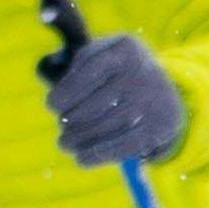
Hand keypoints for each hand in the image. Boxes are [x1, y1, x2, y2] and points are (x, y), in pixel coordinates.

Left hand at [37, 10, 186, 174]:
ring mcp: (154, 101)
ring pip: (109, 126)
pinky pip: (124, 145)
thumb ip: (70, 55)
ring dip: (81, 139)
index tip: (51, 105)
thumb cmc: (115, 72)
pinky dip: (99, 154)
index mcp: (125, 49)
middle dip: (73, 118)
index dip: (68, 90)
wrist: (164, 91)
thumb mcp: (98, 54)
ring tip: (65, 143)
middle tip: (60, 125)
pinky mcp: (159, 126)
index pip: (92, 70)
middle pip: (99, 102)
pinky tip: (81, 158)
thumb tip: (43, 54)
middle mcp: (144, 73)